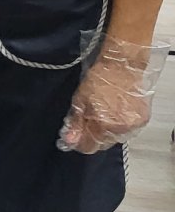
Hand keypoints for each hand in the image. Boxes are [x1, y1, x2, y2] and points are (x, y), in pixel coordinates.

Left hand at [58, 36, 165, 153]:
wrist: (123, 66)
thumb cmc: (99, 79)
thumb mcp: (80, 100)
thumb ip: (76, 123)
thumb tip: (68, 141)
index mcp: (105, 125)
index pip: (90, 146)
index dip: (79, 142)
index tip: (73, 136)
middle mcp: (122, 129)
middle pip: (103, 142)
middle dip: (92, 134)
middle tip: (87, 120)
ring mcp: (134, 125)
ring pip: (115, 137)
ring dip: (105, 130)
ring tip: (100, 113)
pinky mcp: (143, 120)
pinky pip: (126, 129)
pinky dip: (117, 125)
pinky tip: (112, 113)